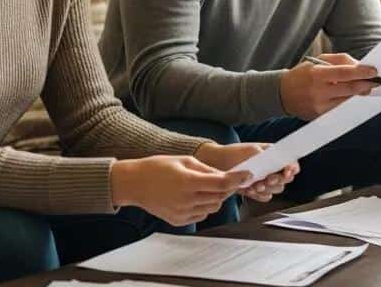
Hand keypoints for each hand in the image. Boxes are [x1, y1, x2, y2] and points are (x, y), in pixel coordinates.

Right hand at [110, 155, 249, 226]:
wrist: (133, 183)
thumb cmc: (157, 167)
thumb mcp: (185, 160)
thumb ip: (207, 170)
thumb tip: (225, 176)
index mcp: (188, 182)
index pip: (221, 184)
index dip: (237, 179)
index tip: (247, 175)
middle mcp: (185, 200)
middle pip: (219, 197)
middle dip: (227, 188)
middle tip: (227, 179)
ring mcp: (181, 212)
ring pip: (212, 207)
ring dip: (215, 197)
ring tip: (206, 187)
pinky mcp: (177, 221)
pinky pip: (201, 215)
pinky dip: (204, 206)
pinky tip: (195, 196)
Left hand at [194, 142, 298, 202]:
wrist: (217, 163)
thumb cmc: (234, 153)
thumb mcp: (251, 150)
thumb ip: (266, 157)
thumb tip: (277, 164)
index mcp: (275, 156)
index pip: (291, 163)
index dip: (292, 168)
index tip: (286, 172)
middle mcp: (272, 169)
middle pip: (285, 180)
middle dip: (277, 181)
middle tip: (267, 180)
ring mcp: (265, 180)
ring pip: (276, 190)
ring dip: (266, 189)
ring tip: (254, 186)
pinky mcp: (257, 190)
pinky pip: (265, 197)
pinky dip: (259, 195)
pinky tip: (249, 190)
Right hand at [280, 53, 379, 119]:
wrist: (282, 94)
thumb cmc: (303, 74)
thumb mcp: (318, 61)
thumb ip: (340, 60)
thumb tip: (360, 66)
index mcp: (316, 74)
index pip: (344, 73)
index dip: (361, 72)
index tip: (374, 71)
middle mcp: (318, 92)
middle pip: (349, 89)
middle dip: (366, 84)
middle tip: (377, 81)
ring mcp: (319, 106)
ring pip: (347, 100)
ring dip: (359, 93)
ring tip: (366, 87)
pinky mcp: (320, 116)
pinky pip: (340, 108)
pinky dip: (349, 101)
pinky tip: (353, 96)